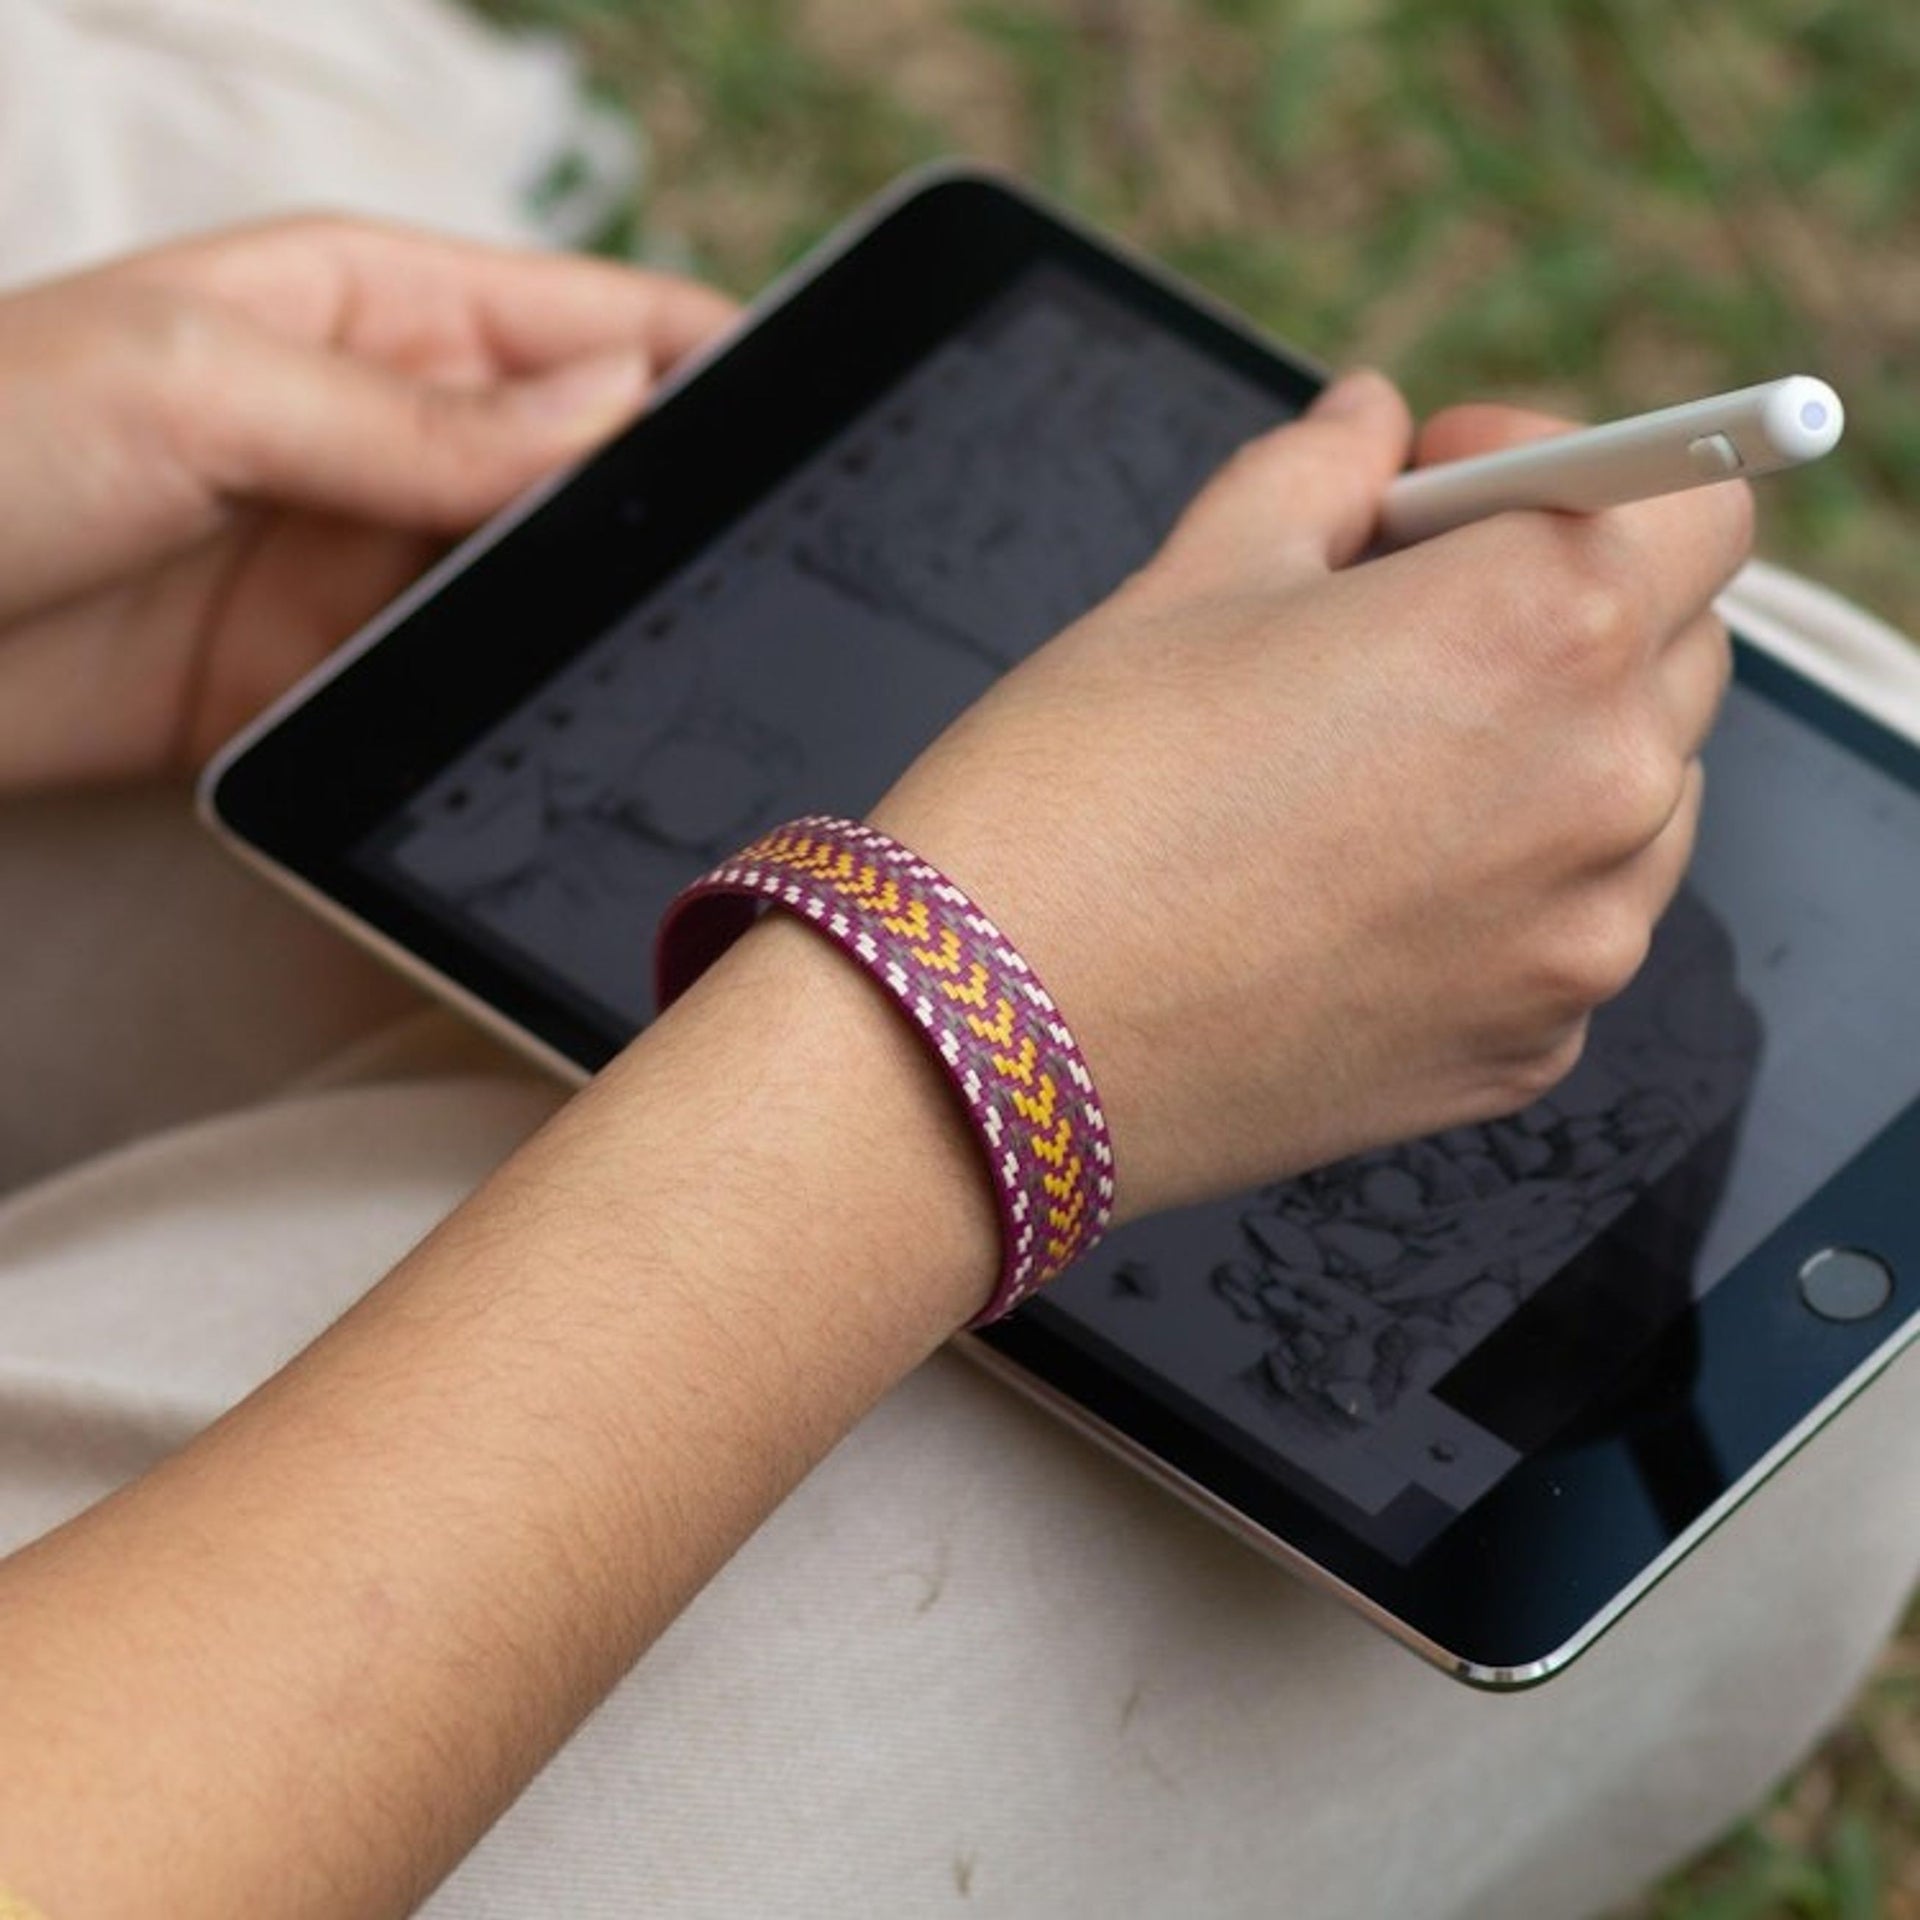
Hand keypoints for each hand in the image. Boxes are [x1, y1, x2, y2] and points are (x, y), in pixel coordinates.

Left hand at [0, 216, 736, 790]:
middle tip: (790, 571)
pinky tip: (581, 721)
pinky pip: (460, 681)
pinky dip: (519, 696)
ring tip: (711, 654)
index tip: (827, 418)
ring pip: (537, 582)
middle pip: (589, 463)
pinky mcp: (325, 677)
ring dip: (607, 614)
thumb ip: (427, 416)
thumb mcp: (211, 389)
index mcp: (371, 304)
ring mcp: (362, 558)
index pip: (592, 316)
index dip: (712, 359)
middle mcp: (388, 428)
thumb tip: (620, 406)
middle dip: (679, 506)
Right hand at [874, 372, 1750, 1217]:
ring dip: (1548, 751)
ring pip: (1639, 800)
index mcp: (1542, 629)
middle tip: (1391, 627)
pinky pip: (1566, 930)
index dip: (1569, 471)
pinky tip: (1355, 890)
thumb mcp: (1189, 579)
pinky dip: (1503, 890)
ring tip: (1367, 773)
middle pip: (1677, 646)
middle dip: (1558, 608)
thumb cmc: (1070, 798)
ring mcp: (1576, 946)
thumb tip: (1374, 419)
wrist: (983, 1044)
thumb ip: (1320, 470)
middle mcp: (1604, 792)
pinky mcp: (1524, 1053)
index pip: (1701, 497)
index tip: (1450, 498)